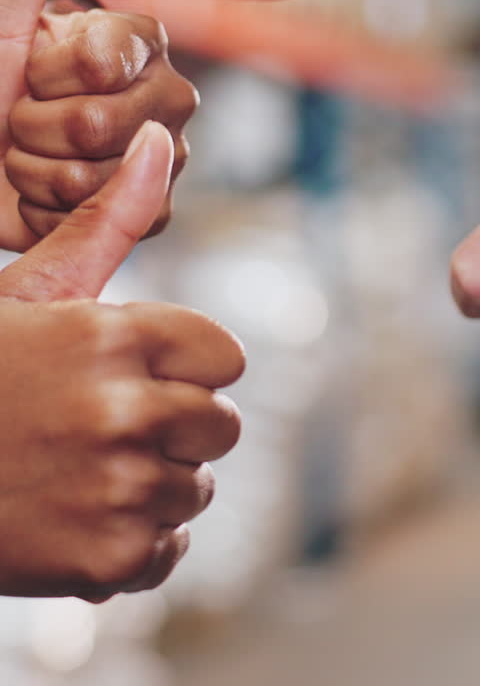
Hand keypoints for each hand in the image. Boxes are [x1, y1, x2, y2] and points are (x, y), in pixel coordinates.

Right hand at [0, 120, 243, 599]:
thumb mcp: (32, 291)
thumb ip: (108, 220)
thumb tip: (163, 139)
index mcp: (112, 336)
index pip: (225, 357)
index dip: (186, 367)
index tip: (142, 374)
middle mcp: (124, 410)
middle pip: (220, 425)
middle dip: (174, 427)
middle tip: (104, 427)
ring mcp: (118, 490)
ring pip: (195, 489)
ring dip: (153, 486)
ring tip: (81, 471)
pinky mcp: (107, 561)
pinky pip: (168, 551)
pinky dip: (132, 546)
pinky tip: (75, 519)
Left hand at [5, 6, 196, 239]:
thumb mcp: (1, 14)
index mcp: (139, 41)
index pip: (98, 65)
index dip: (42, 75)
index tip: (27, 69)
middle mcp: (167, 93)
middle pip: (98, 124)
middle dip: (32, 127)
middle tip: (21, 119)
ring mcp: (165, 156)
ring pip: (97, 178)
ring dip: (36, 173)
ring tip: (30, 157)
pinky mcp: (152, 211)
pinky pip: (113, 222)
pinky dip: (55, 215)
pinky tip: (49, 196)